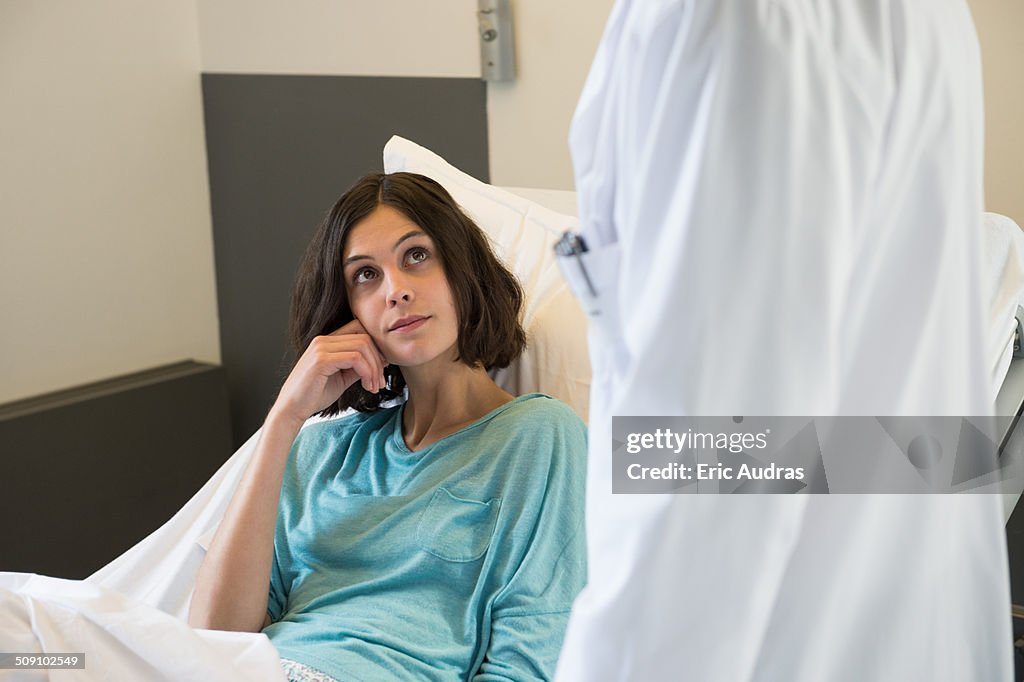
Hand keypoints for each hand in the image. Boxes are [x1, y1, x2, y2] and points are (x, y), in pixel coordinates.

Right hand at [269, 320, 387, 424]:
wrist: (292, 409)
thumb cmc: (315, 395)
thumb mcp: (343, 377)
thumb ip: (358, 366)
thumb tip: (381, 360)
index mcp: (327, 341)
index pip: (360, 330)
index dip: (376, 347)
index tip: (381, 368)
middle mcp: (323, 340)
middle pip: (365, 336)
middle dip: (378, 360)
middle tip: (380, 382)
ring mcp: (321, 347)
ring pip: (363, 345)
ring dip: (374, 368)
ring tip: (374, 387)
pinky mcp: (321, 360)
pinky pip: (355, 358)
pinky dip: (367, 372)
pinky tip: (367, 386)